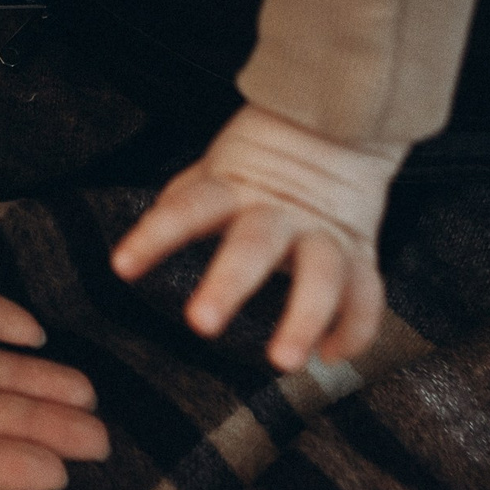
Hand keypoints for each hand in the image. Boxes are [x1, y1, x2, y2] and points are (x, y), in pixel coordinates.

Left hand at [111, 104, 401, 372]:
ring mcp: (324, 231)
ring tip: (284, 361)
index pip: (188, 208)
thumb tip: (140, 245)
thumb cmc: (260, 160)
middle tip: (201, 324)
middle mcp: (280, 210)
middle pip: (254, 244)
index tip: (122, 266)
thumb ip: (186, 203)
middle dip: (229, 284)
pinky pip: (366, 294)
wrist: (339, 128)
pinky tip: (329, 358)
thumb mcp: (217, 169)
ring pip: (322, 274)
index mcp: (236, 187)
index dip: (155, 235)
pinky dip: (354, 330)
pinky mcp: (361, 250)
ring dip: (304, 319)